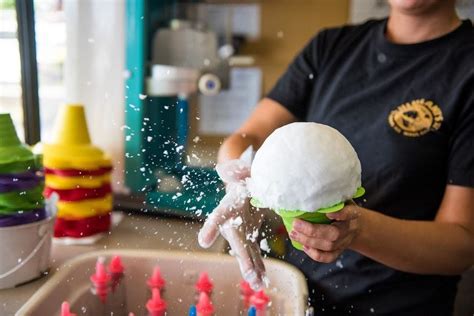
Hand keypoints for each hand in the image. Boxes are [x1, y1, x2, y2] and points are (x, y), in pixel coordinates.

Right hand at [198, 148, 266, 289]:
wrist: (243, 188)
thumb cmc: (241, 178)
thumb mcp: (241, 170)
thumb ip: (236, 169)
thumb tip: (224, 169)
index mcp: (227, 206)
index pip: (217, 216)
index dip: (210, 228)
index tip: (204, 241)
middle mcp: (230, 224)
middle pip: (236, 243)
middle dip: (243, 259)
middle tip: (249, 275)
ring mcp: (240, 234)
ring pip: (246, 254)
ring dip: (253, 269)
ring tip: (259, 284)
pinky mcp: (249, 238)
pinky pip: (254, 254)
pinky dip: (259, 266)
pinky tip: (263, 280)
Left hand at [289, 202, 361, 262]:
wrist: (356, 226)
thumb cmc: (343, 208)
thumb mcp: (341, 200)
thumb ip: (329, 199)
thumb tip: (306, 194)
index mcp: (352, 214)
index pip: (349, 214)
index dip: (340, 214)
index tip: (328, 213)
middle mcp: (349, 229)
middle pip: (334, 234)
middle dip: (312, 231)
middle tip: (295, 224)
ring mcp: (345, 242)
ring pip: (328, 246)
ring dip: (308, 241)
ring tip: (293, 234)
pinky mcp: (340, 251)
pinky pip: (329, 257)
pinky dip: (315, 254)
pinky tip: (304, 246)